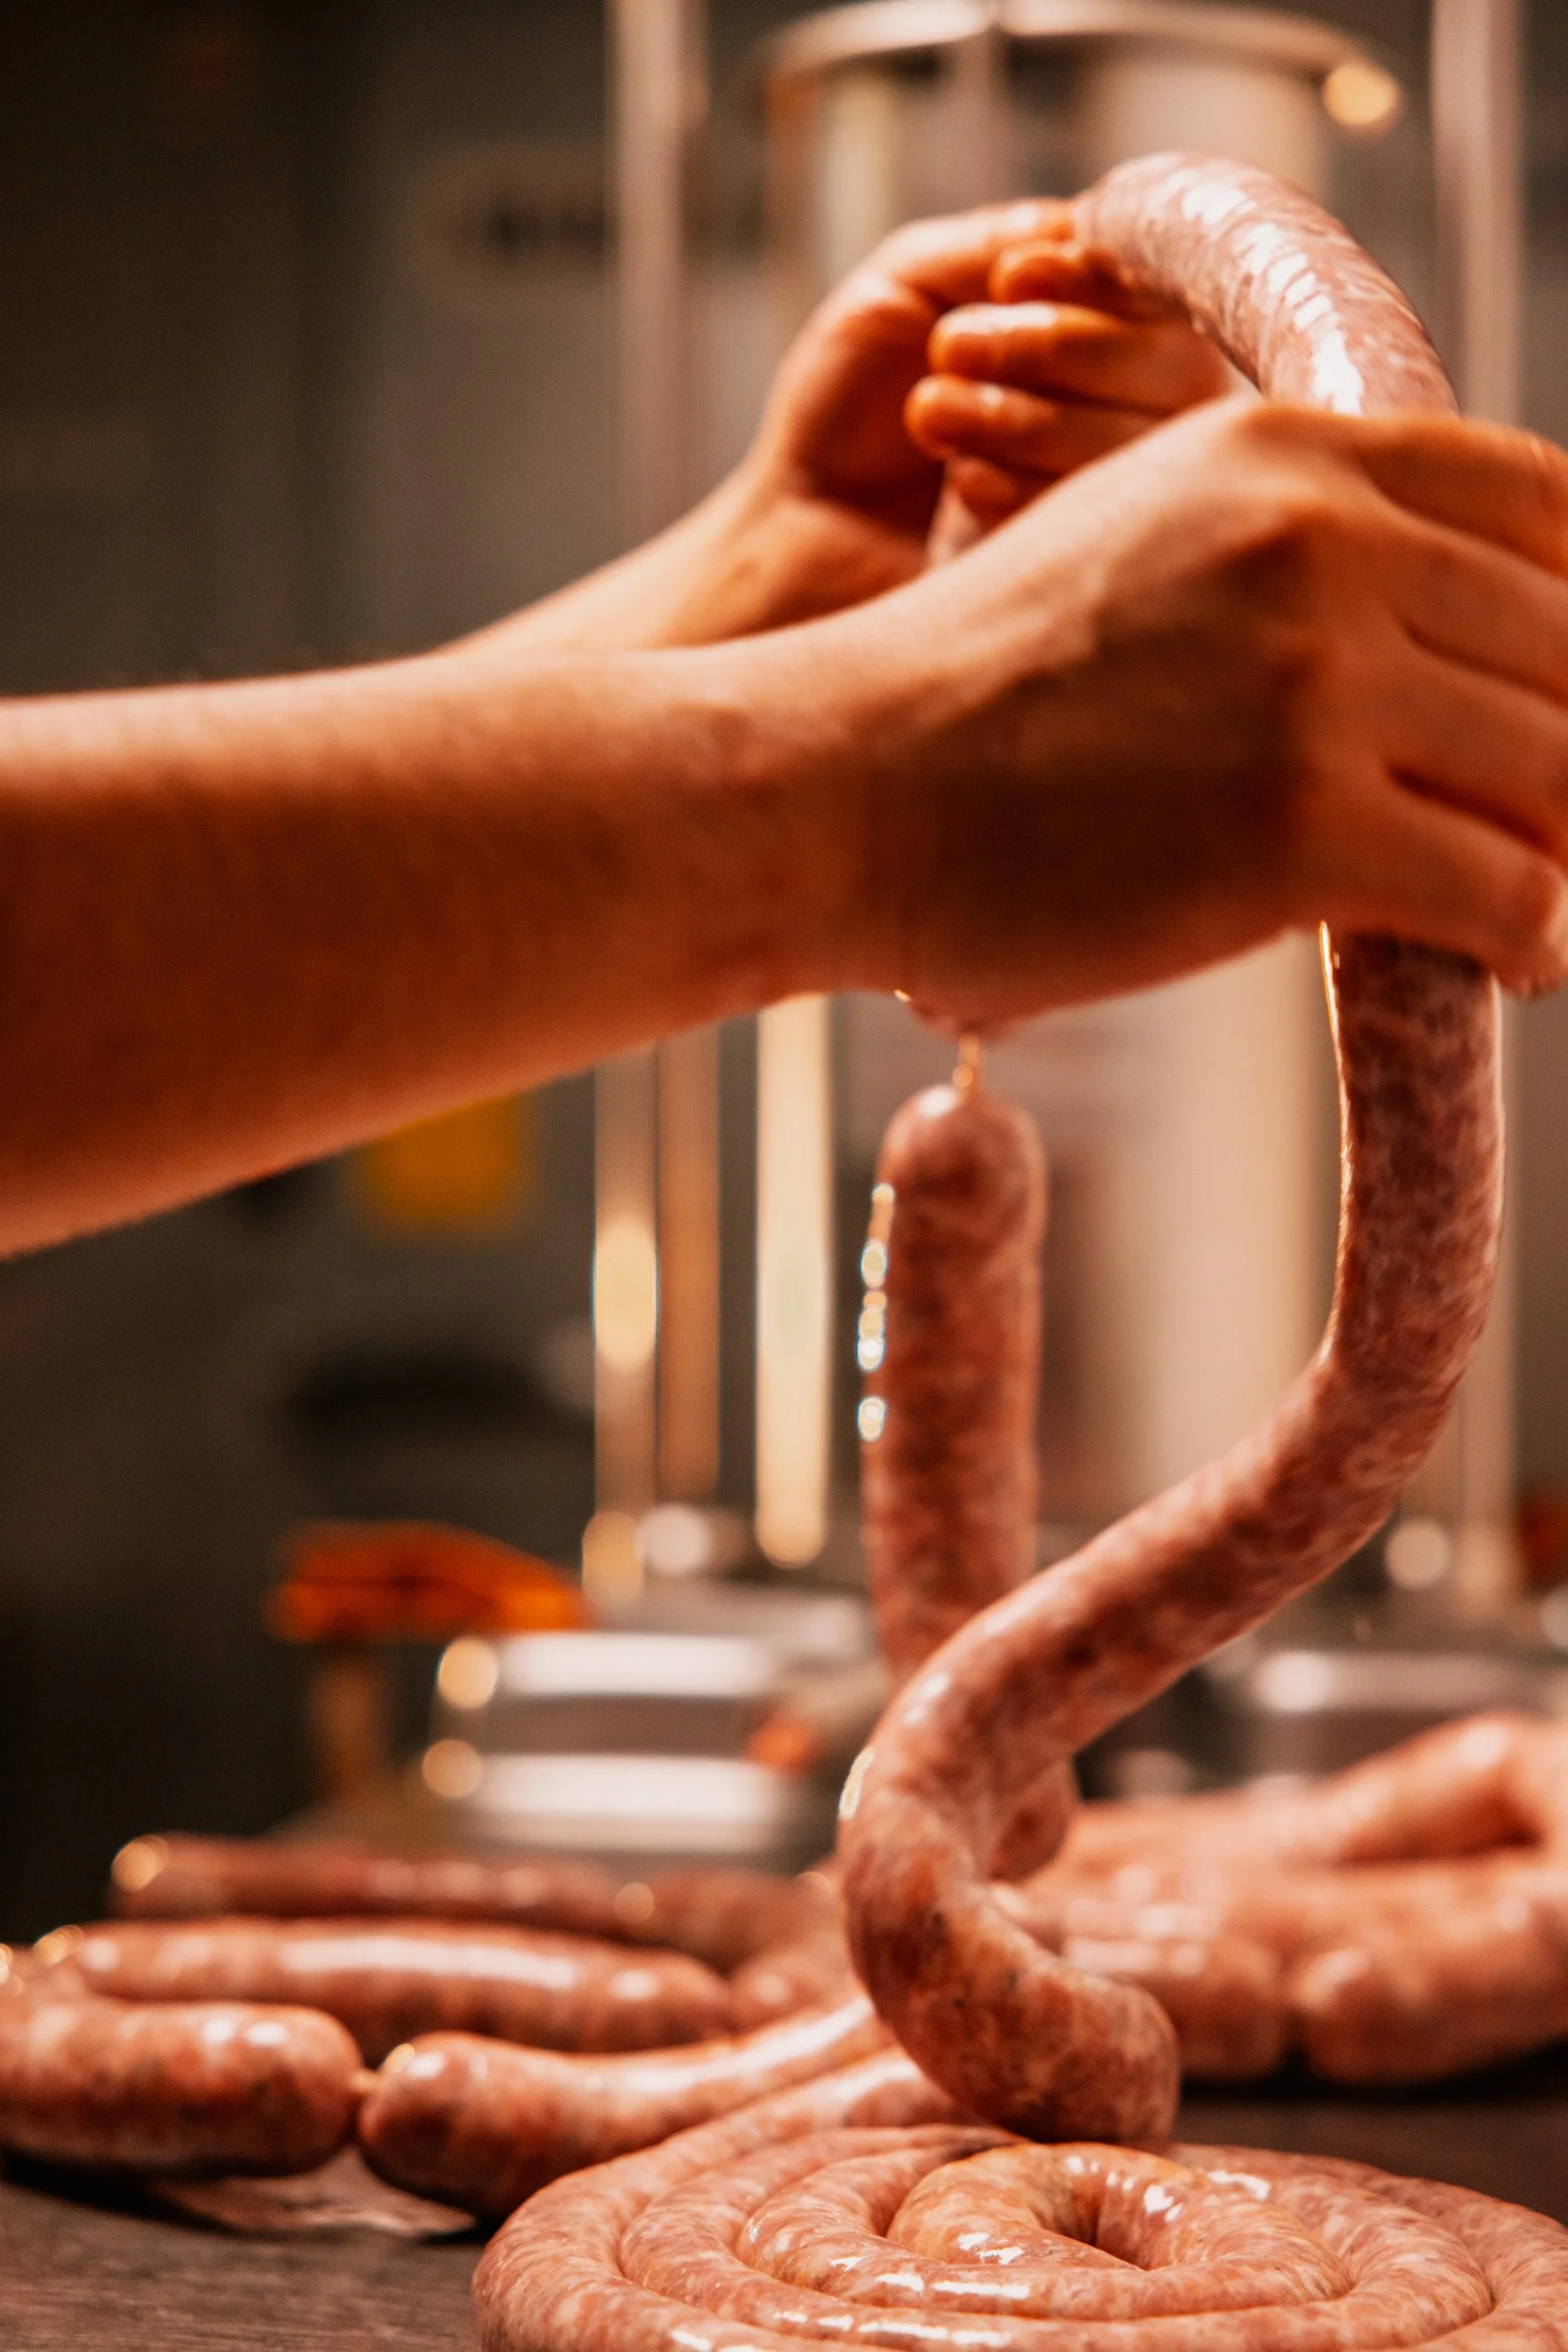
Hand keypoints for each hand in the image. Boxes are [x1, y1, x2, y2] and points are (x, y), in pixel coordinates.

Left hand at [496, 205, 1230, 652]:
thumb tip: (1081, 228)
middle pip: (1172, 363)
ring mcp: (1119, 498)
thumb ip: (989, 244)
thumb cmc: (842, 411)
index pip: (1155, 289)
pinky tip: (960, 486)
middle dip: (1056, 344)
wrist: (794, 535)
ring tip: (931, 415)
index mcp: (1093, 328)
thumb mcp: (902, 287)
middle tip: (949, 349)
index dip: (1098, 277)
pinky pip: (1107, 528)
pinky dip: (1025, 489)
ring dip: (1027, 416)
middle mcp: (1127, 409)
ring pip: (1143, 446)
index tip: (1015, 277)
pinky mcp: (1088, 573)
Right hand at [750, 398, 1567, 1009]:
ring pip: (1555, 767)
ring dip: (1561, 844)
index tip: (1554, 693)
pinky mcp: (1300, 825)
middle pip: (1566, 642)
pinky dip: (1535, 933)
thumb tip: (1427, 619)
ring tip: (1537, 896)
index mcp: (1287, 452)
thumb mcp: (1134, 536)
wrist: (835, 789)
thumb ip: (1283, 540)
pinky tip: (1516, 958)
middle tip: (1550, 820)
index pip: (1545, 506)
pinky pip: (1507, 886)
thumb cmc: (970, 695)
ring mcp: (1314, 679)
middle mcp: (1319, 539)